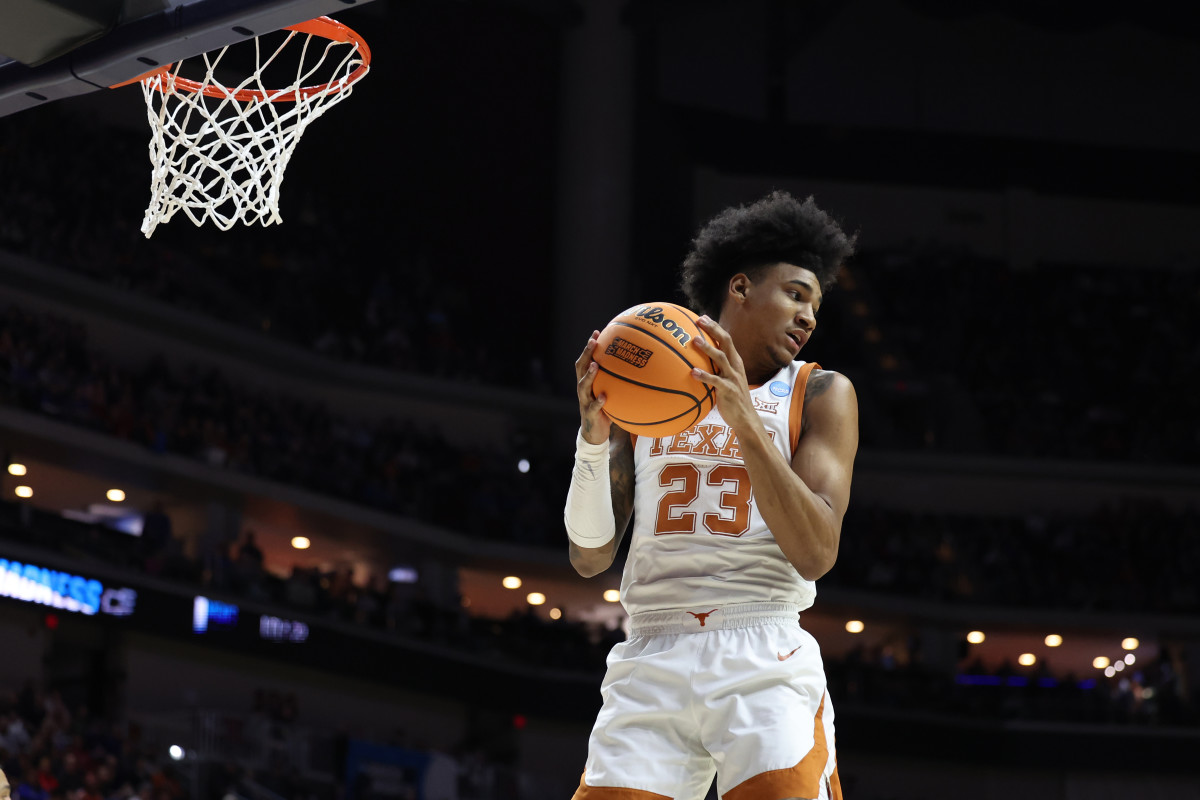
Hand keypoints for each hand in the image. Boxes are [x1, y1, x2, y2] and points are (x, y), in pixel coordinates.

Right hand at [574, 330, 610, 444]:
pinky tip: (604, 397)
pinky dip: (598, 401)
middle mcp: (583, 389)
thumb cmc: (605, 410)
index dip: (589, 347)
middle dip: (586, 354)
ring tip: (596, 365)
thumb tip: (639, 368)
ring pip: (583, 385)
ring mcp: (584, 401)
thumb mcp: (610, 393)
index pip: (586, 360)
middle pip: (580, 368)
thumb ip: (618, 382)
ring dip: (589, 375)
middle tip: (593, 342)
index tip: (597, 332)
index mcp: (587, 382)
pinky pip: (593, 407)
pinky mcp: (589, 414)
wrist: (594, 434)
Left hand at [691, 316, 756, 431]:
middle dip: (713, 329)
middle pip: (726, 342)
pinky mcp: (729, 390)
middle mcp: (736, 366)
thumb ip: (715, 370)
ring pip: (721, 358)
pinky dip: (705, 376)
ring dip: (708, 348)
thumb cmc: (732, 399)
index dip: (715, 327)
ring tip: (694, 340)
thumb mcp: (725, 380)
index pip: (726, 339)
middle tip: (699, 320)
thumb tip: (695, 363)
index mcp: (735, 362)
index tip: (702, 317)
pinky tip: (693, 373)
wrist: (746, 419)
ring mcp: (733, 378)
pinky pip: (716, 381)